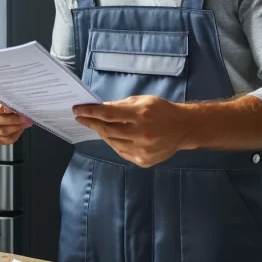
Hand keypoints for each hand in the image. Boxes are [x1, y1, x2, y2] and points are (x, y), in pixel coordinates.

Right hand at [0, 96, 31, 144]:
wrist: (7, 104)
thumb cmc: (6, 97)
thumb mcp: (6, 93)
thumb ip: (9, 97)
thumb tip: (19, 102)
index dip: (1, 108)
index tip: (12, 108)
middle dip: (13, 119)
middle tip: (25, 117)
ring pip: (1, 131)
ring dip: (16, 127)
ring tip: (26, 122)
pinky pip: (4, 140)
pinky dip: (14, 135)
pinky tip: (20, 129)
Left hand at [73, 95, 200, 167]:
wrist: (183, 128)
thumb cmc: (162, 110)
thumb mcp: (142, 101)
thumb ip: (121, 105)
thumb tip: (100, 108)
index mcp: (141, 115)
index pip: (108, 114)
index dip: (90, 112)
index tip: (77, 110)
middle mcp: (141, 134)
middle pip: (107, 130)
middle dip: (91, 123)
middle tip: (81, 118)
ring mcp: (142, 150)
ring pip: (112, 142)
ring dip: (102, 133)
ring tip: (96, 126)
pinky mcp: (143, 161)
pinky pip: (121, 152)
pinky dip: (114, 143)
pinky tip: (111, 136)